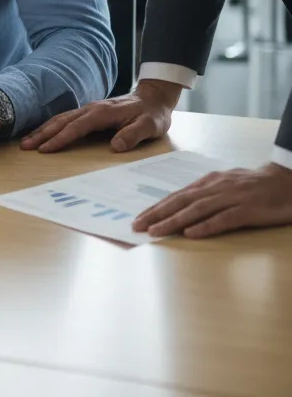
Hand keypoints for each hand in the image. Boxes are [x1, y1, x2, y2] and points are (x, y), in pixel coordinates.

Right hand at [20, 80, 179, 152]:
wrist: (154, 97)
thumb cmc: (152, 114)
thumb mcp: (149, 126)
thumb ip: (133, 135)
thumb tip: (115, 146)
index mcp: (102, 113)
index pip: (76, 127)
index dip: (60, 139)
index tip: (44, 149)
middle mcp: (91, 109)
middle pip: (62, 122)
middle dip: (42, 134)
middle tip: (25, 146)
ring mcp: (89, 109)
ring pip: (61, 119)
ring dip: (43, 130)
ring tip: (27, 141)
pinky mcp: (90, 112)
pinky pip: (66, 119)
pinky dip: (51, 126)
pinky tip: (44, 132)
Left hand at [132, 163, 291, 238]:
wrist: (286, 180)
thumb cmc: (253, 185)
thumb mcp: (225, 184)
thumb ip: (205, 193)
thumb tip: (181, 205)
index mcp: (208, 182)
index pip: (176, 195)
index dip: (157, 207)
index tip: (139, 218)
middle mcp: (215, 188)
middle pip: (180, 201)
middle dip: (157, 214)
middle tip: (137, 225)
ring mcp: (231, 198)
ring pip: (196, 210)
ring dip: (173, 221)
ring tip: (156, 231)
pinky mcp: (247, 211)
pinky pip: (223, 219)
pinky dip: (205, 226)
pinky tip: (191, 233)